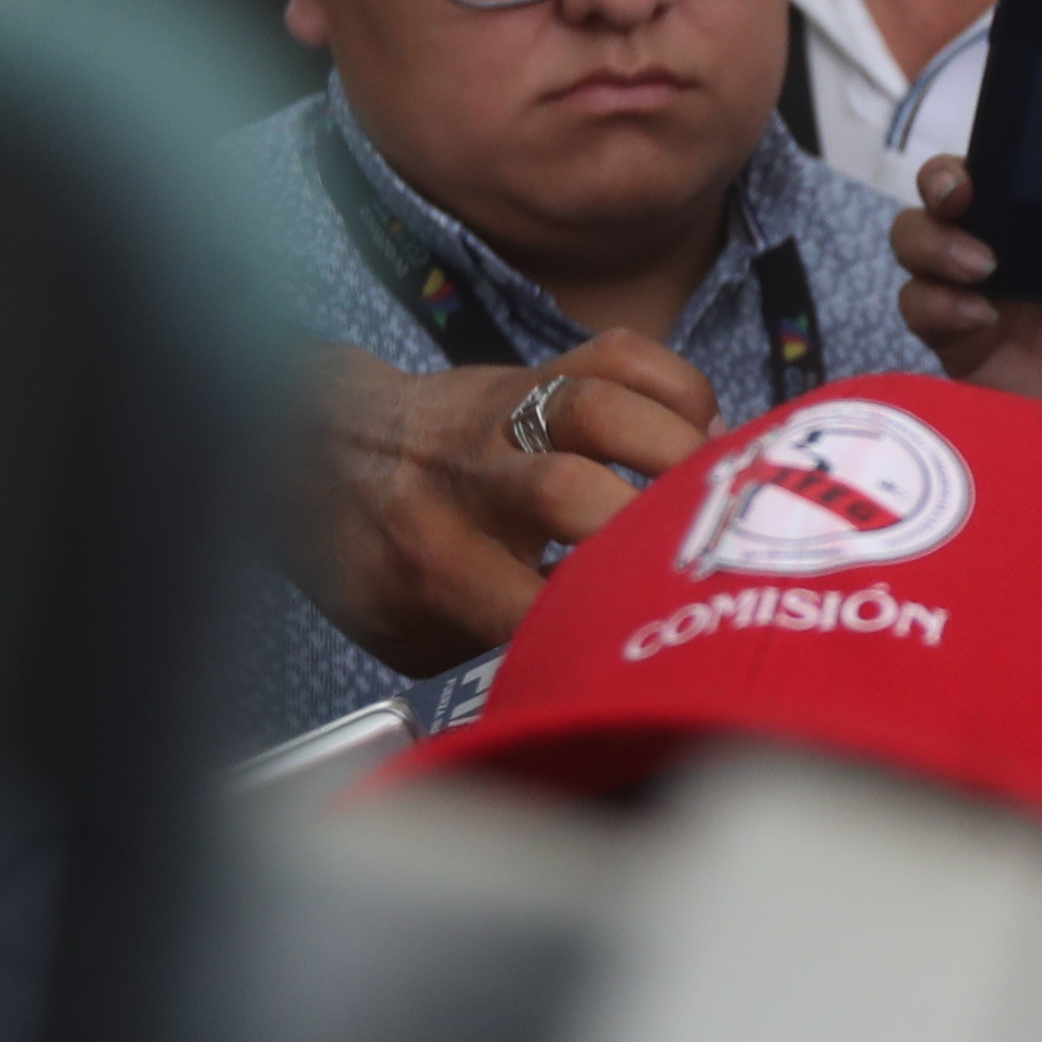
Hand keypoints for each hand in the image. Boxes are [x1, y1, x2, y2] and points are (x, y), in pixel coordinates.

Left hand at [286, 335, 708, 676]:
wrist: (314, 445)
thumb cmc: (375, 555)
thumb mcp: (406, 634)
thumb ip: (488, 661)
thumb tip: (588, 686)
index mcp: (434, 565)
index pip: (529, 610)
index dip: (602, 634)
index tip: (659, 655)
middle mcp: (469, 482)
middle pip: (564, 494)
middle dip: (646, 538)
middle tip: (710, 574)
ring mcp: (504, 415)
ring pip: (600, 406)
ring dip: (680, 452)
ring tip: (727, 497)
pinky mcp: (535, 370)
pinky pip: (621, 355)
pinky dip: (680, 389)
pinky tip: (707, 437)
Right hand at [890, 154, 1041, 419]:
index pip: (999, 162)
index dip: (986, 145)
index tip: (995, 148)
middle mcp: (1001, 243)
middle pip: (941, 191)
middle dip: (940, 181)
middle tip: (963, 195)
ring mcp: (971, 290)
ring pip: (915, 239)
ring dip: (934, 242)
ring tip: (980, 267)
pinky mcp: (955, 342)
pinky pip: (919, 308)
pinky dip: (937, 305)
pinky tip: (979, 316)